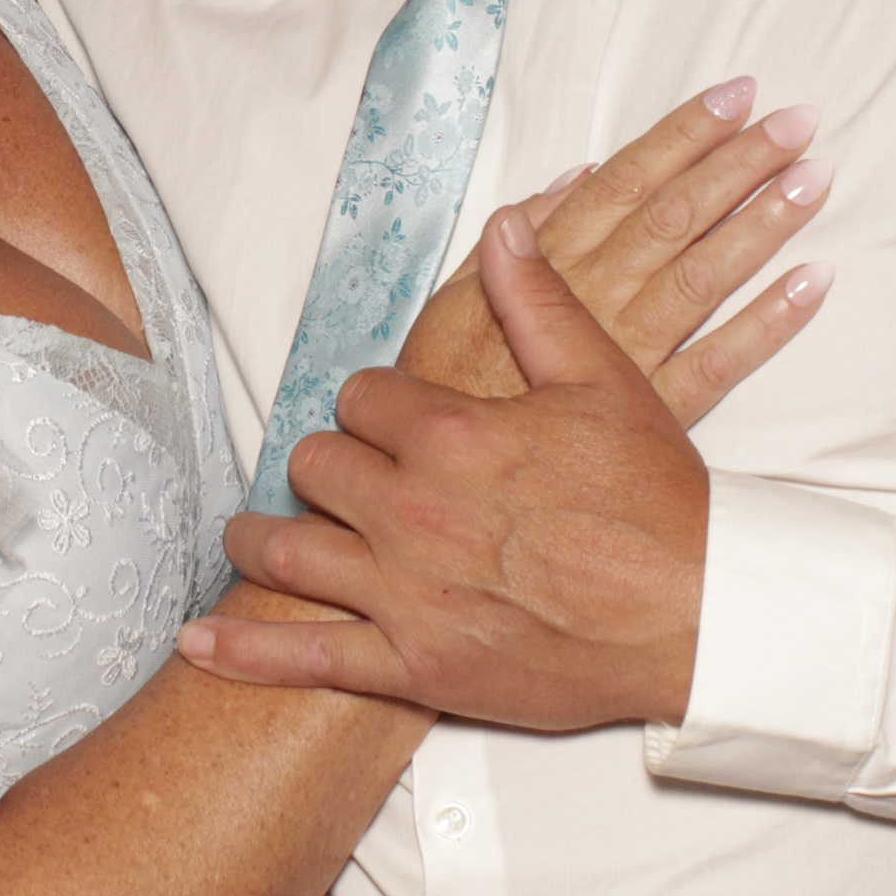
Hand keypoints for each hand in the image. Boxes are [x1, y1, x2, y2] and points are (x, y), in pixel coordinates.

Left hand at [185, 207, 736, 728]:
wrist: (700, 617)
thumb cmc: (659, 503)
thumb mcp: (606, 382)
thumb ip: (538, 304)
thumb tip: (504, 228)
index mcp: (453, 434)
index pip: (361, 397)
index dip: (371, 404)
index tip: (385, 417)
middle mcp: (414, 511)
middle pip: (315, 465)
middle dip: (323, 463)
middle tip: (336, 474)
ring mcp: (406, 594)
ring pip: (291, 550)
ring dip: (262, 537)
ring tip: (249, 533)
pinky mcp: (412, 667)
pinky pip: (306, 658)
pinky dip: (243, 650)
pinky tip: (195, 641)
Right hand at [395, 79, 829, 418]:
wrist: (449, 491)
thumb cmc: (447, 393)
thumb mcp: (453, 303)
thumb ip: (517, 239)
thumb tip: (578, 176)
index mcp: (547, 266)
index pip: (627, 183)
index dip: (684, 136)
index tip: (737, 96)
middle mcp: (594, 300)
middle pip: (676, 217)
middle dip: (739, 163)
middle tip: (799, 120)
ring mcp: (629, 356)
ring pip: (703, 276)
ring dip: (762, 224)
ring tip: (814, 178)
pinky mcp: (654, 413)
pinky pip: (721, 364)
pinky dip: (769, 323)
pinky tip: (812, 282)